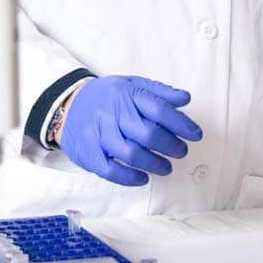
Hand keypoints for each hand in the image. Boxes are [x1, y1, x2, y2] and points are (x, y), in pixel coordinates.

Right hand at [58, 75, 202, 185]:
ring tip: (166, 167)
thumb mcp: (131, 85)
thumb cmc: (106, 97)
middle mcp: (112, 113)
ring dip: (154, 164)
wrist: (67, 104)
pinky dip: (130, 178)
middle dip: (170, 146)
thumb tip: (185, 98)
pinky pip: (111, 170)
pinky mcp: (89, 153)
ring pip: (131, 154)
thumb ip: (159, 92)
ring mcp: (99, 134)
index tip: (195, 135)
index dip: (181, 124)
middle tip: (181, 151)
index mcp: (126, 94)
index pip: (159, 110)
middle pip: (148, 134)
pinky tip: (143, 178)